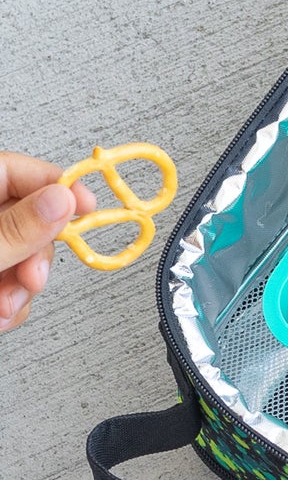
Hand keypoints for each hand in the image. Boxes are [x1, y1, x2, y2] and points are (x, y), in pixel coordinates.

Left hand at [0, 154, 95, 332]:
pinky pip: (10, 281)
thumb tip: (62, 200)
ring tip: (3, 308)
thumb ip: (16, 229)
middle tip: (32, 279)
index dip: (57, 185)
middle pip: (26, 220)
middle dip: (36, 258)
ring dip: (23, 290)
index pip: (17, 171)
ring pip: (22, 256)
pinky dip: (11, 303)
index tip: (87, 205)